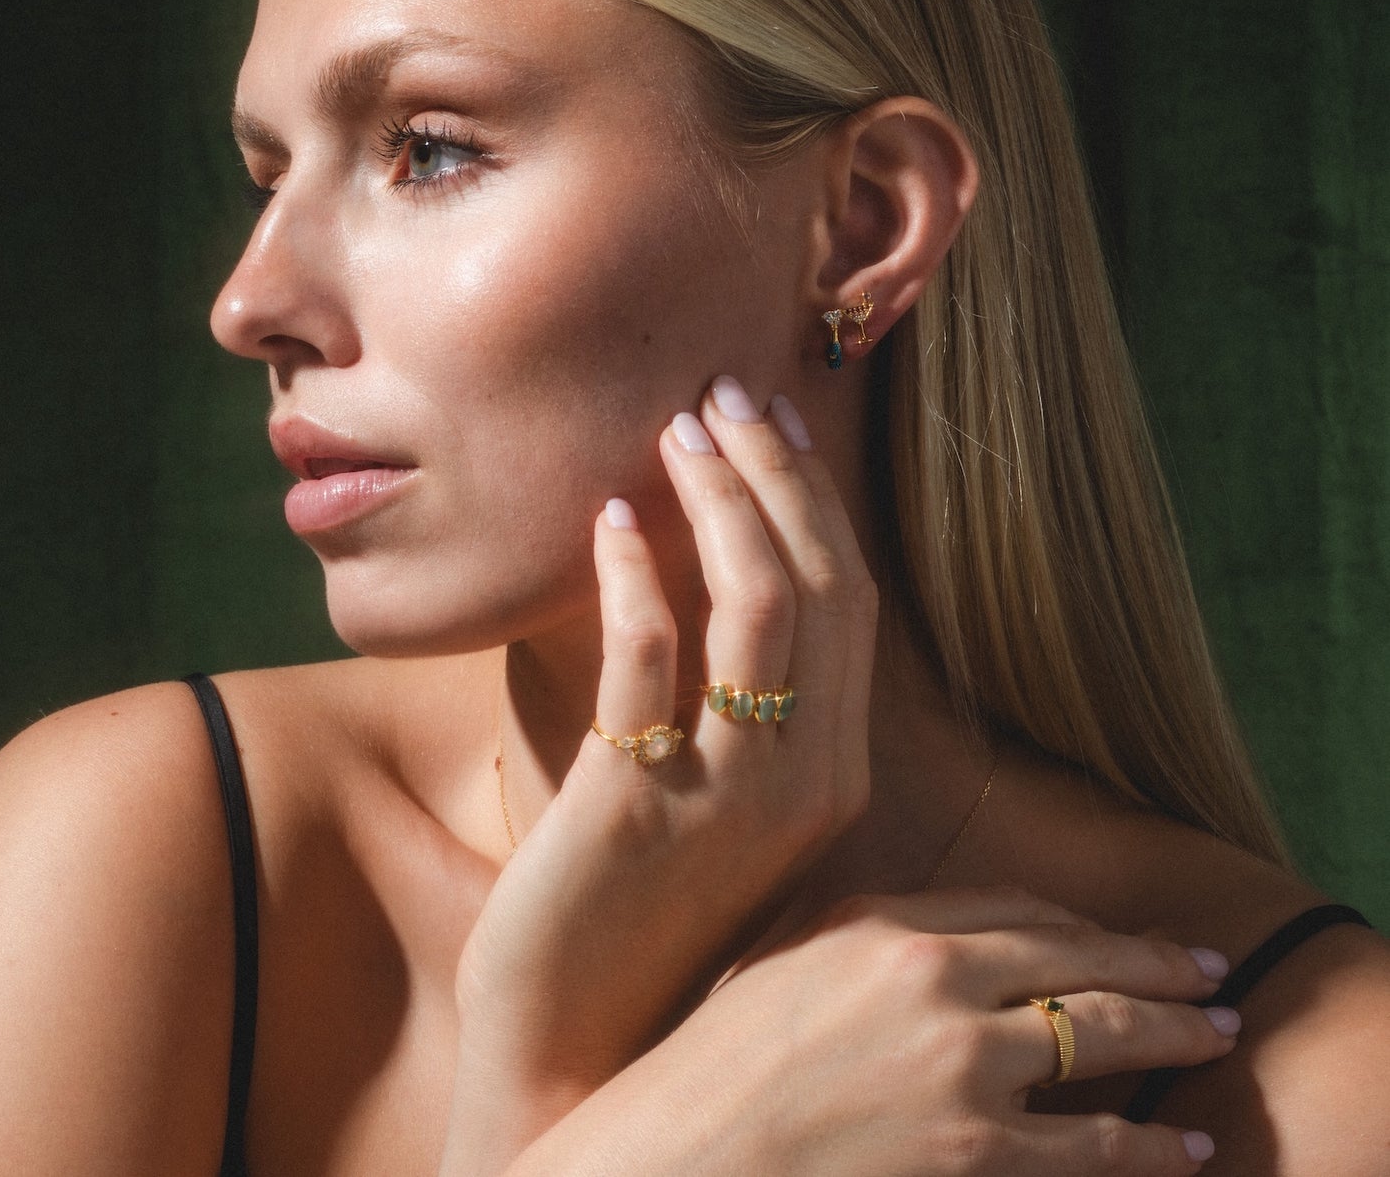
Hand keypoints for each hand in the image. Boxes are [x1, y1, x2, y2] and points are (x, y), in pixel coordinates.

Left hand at [444, 377, 879, 1168]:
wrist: (580, 1037)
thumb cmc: (645, 900)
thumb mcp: (722, 794)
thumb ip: (739, 697)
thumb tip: (716, 563)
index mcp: (838, 771)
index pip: (851, 602)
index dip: (815, 500)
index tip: (773, 423)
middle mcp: (809, 779)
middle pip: (817, 586)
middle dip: (775, 472)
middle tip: (724, 393)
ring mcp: (730, 795)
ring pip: (756, 607)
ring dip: (719, 500)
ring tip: (676, 430)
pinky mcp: (638, 805)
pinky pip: (649, 655)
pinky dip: (636, 571)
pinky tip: (611, 520)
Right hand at [508, 888, 1232, 1176]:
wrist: (686, 1155)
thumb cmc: (719, 1061)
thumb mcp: (789, 962)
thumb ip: (868, 934)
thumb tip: (938, 935)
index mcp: (889, 924)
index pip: (1022, 910)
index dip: (1086, 925)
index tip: (1124, 936)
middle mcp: (938, 979)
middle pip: (1082, 963)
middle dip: (1159, 968)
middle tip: (1207, 973)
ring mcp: (964, 1069)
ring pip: (1104, 1043)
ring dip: (1175, 1041)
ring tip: (1218, 1038)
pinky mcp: (978, 1157)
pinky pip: (1091, 1149)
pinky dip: (1150, 1150)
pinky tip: (1182, 1149)